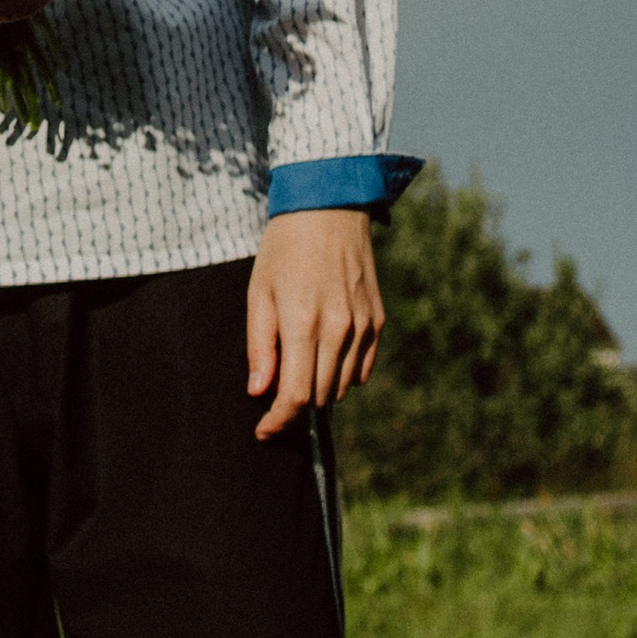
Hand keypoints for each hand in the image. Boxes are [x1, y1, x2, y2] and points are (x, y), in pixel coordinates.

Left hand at [247, 208, 383, 439]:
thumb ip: (260, 345)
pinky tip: (325, 351)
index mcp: (303, 323)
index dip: (280, 420)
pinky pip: (362, 369)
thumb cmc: (284, 248)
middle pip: (321, 397)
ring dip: (320, 388)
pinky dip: (343, 373)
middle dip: (296, 403)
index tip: (264, 431)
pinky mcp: (379, 322)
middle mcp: (339, 330)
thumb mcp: (259, 291)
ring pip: (344, 387)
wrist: (328, 207)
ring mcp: (363, 327)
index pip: (297, 396)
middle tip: (276, 391)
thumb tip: (260, 392)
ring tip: (299, 361)